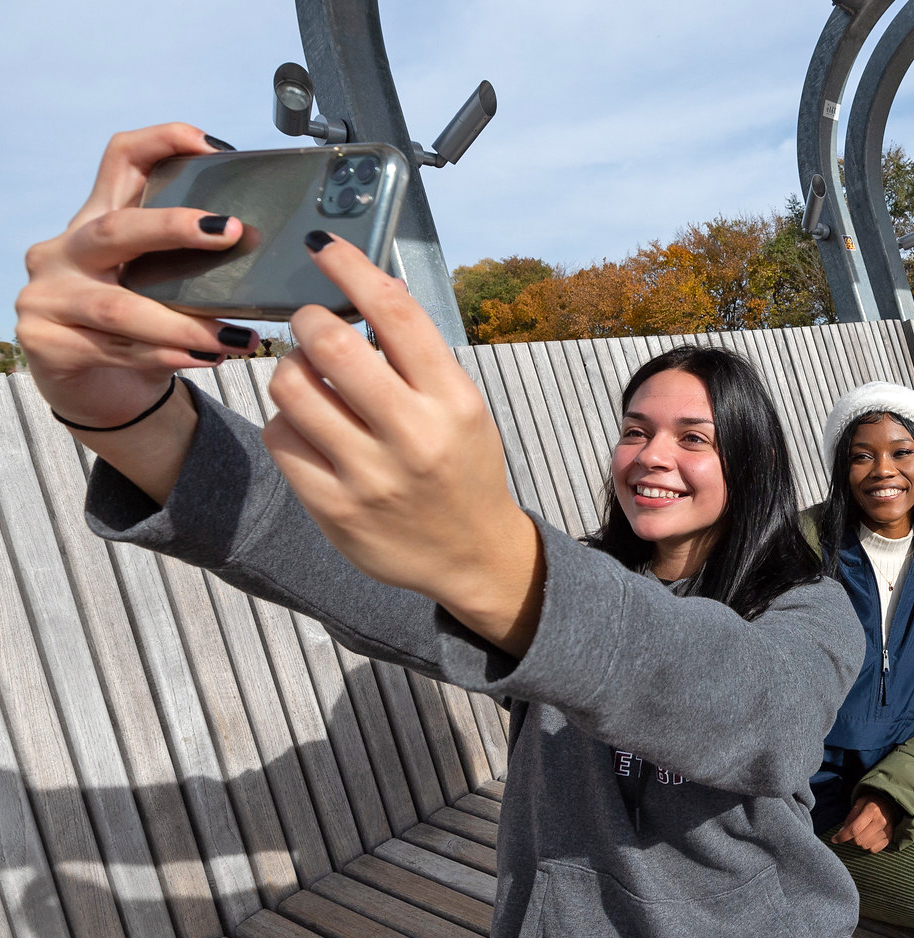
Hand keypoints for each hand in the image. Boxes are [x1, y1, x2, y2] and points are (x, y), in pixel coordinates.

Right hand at [16, 124, 259, 500]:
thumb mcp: (160, 286)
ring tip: (235, 336)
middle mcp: (65, 249)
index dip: (163, 142)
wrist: (99, 391)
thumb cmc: (138, 329)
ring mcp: (48, 295)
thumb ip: (189, 264)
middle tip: (228, 233)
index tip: (214, 148)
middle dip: (173, 228)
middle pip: (118, 228)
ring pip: (120, 306)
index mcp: (97, 220)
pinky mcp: (46, 341)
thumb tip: (261, 252)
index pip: (121, 160)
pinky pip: (118, 349)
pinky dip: (169, 356)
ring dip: (184, 325)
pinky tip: (206, 358)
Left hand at [262, 232, 544, 655]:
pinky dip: (287, 422)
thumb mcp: (463, 407)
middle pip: (330, 344)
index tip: (323, 246)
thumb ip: (419, 355)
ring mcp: (370, 476)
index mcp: (453, 401)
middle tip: (311, 326)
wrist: (472, 554)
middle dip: (308, 322)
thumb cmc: (462, 466)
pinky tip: (309, 428)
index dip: (349, 266)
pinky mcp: (334, 508)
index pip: (394, 312)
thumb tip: (368, 283)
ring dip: (291, 371)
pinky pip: (281, 439)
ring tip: (309, 380)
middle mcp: (414, 437)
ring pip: (291, 388)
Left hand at [834, 793, 898, 852]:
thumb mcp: (859, 803)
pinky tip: (868, 837)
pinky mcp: (890, 838)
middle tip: (850, 833)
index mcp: (872, 810)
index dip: (842, 836)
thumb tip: (840, 834)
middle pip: (859, 840)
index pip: (854, 829)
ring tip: (860, 834)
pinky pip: (874, 849)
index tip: (834, 839)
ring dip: (859, 842)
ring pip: (866, 846)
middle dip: (850, 839)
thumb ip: (850, 818)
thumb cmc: (872, 802)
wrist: (891, 802)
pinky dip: (868, 846)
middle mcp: (881, 822)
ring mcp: (887, 831)